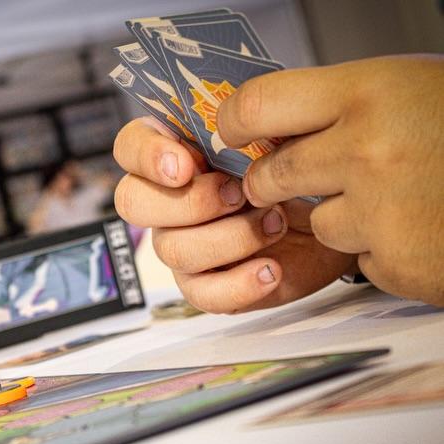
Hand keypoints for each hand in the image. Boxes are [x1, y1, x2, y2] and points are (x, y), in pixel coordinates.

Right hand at [113, 117, 353, 312]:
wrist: (339, 208)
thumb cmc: (300, 164)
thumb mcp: (281, 131)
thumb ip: (247, 125)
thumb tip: (232, 126)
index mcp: (175, 151)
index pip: (129, 147)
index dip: (147, 157)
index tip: (185, 165)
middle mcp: (168, 199)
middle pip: (134, 203)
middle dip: (189, 201)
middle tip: (238, 193)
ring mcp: (181, 242)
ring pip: (172, 250)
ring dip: (229, 238)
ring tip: (275, 224)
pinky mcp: (207, 282)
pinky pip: (201, 294)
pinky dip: (238, 284)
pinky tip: (271, 269)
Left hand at [218, 55, 443, 305]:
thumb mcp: (410, 88)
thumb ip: (341, 105)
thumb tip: (273, 124)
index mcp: (370, 91)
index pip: (257, 105)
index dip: (235, 123)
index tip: (234, 133)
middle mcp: (367, 149)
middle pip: (270, 176)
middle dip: (277, 183)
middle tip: (305, 178)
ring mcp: (381, 210)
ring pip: (319, 224)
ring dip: (345, 219)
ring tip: (401, 197)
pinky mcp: (398, 261)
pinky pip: (360, 259)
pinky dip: (384, 250)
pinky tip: (422, 226)